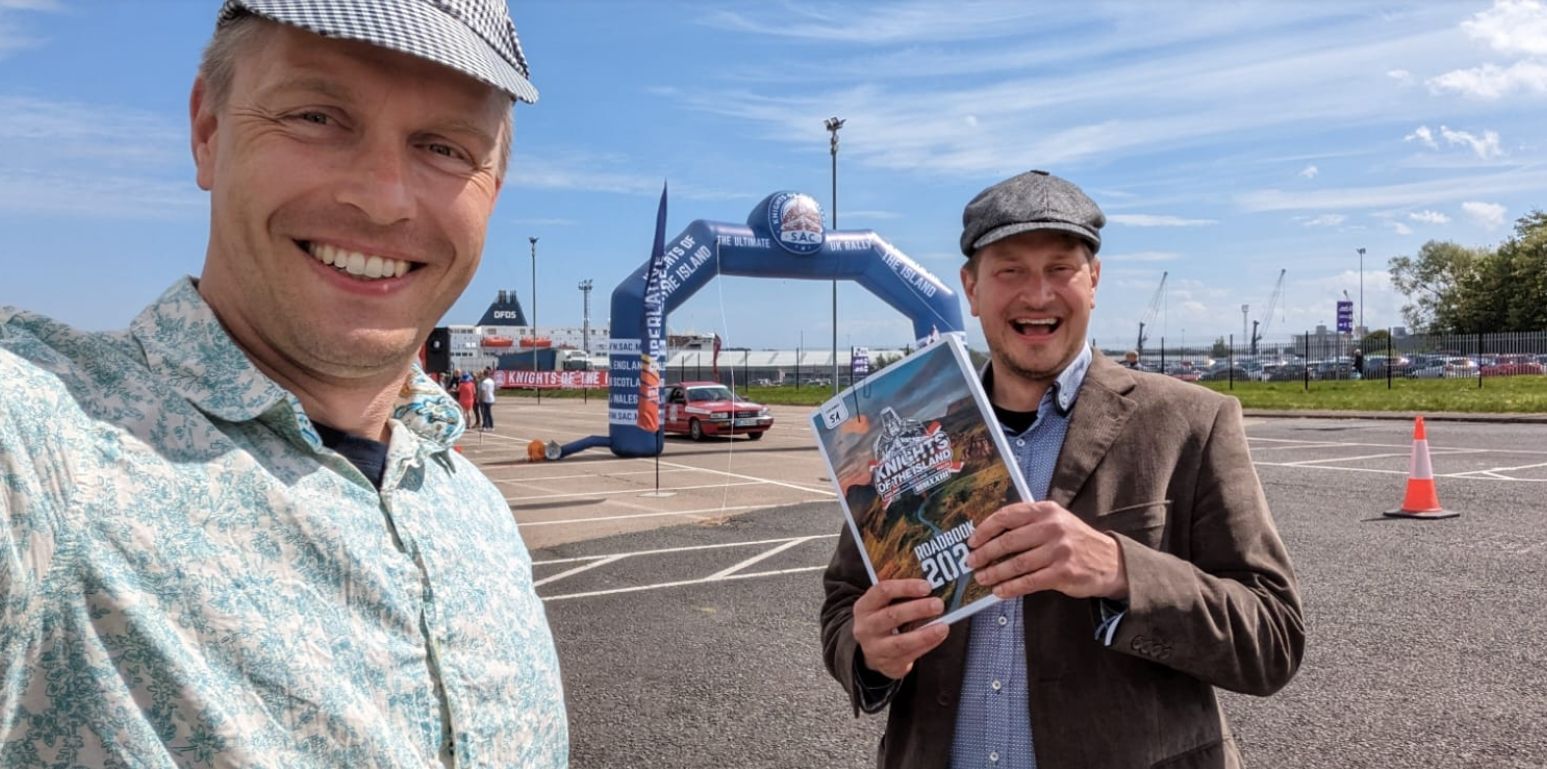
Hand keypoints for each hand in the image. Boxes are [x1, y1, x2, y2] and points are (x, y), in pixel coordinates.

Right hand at [851, 579, 949, 679]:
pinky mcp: (888, 664)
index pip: (883, 591)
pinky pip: (909, 655)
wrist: (870, 650)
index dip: (905, 587)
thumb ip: (900, 596)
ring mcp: (875, 649)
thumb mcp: (882, 605)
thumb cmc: (882, 619)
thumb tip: (930, 588)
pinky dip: (926, 645)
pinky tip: (938, 637)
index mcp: (865, 607)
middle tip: (938, 604)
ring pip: (900, 642)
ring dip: (924, 634)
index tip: (926, 586)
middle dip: (917, 609)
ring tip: (943, 627)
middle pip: (892, 616)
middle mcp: (866, 628)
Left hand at [965, 501, 1128, 600]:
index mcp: (1046, 511)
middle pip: (1008, 541)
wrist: (1111, 561)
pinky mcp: (1063, 573)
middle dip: (985, 553)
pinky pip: (1029, 582)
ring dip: (995, 573)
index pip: (1008, 516)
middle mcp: (1052, 527)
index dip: (986, 529)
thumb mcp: (1056, 522)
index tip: (972, 540)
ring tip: (982, 578)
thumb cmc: (1075, 541)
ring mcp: (1059, 550)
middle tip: (972, 562)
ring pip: (1017, 564)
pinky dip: (1011, 587)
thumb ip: (1028, 523)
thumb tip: (990, 536)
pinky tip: (999, 591)